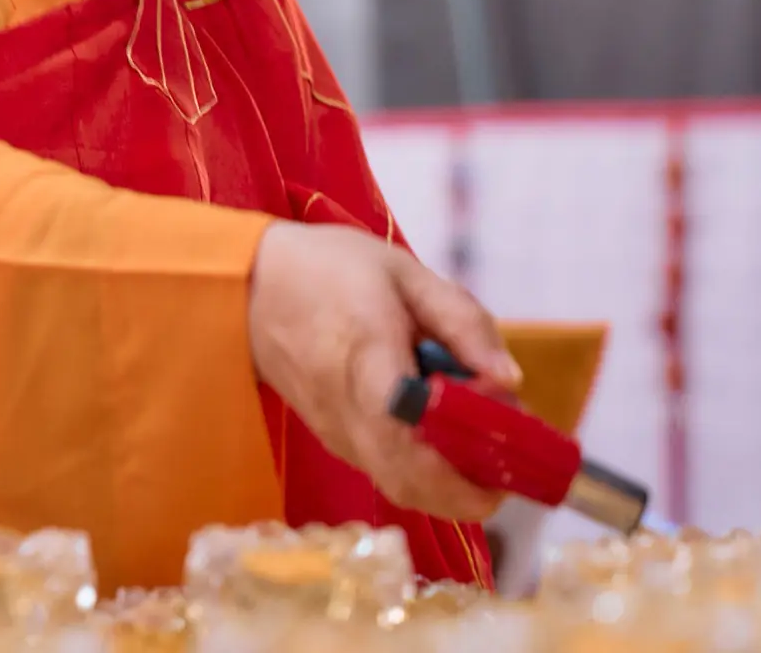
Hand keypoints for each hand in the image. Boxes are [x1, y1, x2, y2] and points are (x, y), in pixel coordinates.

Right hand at [247, 221, 518, 521]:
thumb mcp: (404, 273)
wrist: (250, 286)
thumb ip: (462, 322)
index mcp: (365, 350)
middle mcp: (345, 406)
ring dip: (451, 487)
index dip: (460, 448)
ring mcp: (335, 431)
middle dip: (470, 491)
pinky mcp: (332, 441)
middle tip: (511, 471)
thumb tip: (510, 380)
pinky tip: (446, 442)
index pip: (408, 421)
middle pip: (410, 479)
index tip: (506, 447)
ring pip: (399, 487)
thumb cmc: (331, 270)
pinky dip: (426, 476)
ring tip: (484, 452)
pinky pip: (386, 474)